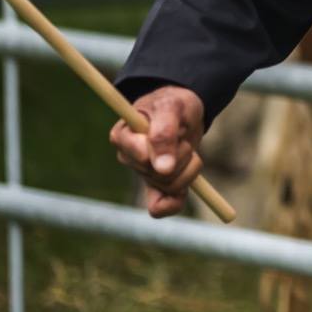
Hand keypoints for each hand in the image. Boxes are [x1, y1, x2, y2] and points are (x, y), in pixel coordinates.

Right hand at [110, 85, 204, 217]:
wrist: (184, 110)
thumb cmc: (174, 104)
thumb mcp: (172, 108)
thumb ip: (164, 134)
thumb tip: (163, 169)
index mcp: (122, 136)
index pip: (143, 158)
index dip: (166, 149)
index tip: (176, 131)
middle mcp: (128, 158)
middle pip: (158, 174)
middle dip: (182, 155)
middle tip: (183, 137)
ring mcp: (141, 173)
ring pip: (169, 186)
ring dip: (188, 169)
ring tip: (186, 149)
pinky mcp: (155, 185)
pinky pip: (159, 207)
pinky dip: (175, 203)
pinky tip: (183, 192)